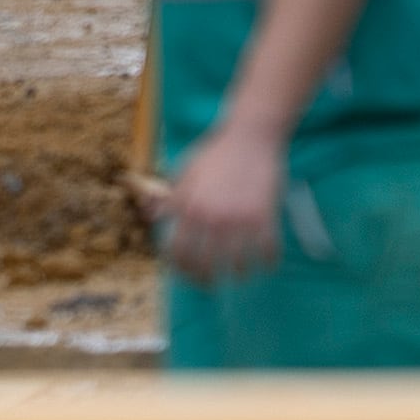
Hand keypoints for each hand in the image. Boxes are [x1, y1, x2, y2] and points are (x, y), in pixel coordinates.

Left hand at [155, 124, 291, 283]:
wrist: (250, 135)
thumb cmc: (215, 152)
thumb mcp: (185, 172)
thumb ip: (170, 198)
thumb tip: (151, 216)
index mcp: (189, 208)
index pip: (178, 252)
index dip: (180, 269)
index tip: (186, 274)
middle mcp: (212, 218)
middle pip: (205, 264)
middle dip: (206, 279)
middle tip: (211, 283)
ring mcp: (240, 218)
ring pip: (237, 263)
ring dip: (239, 275)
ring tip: (240, 276)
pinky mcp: (265, 215)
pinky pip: (267, 249)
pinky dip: (268, 262)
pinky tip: (267, 265)